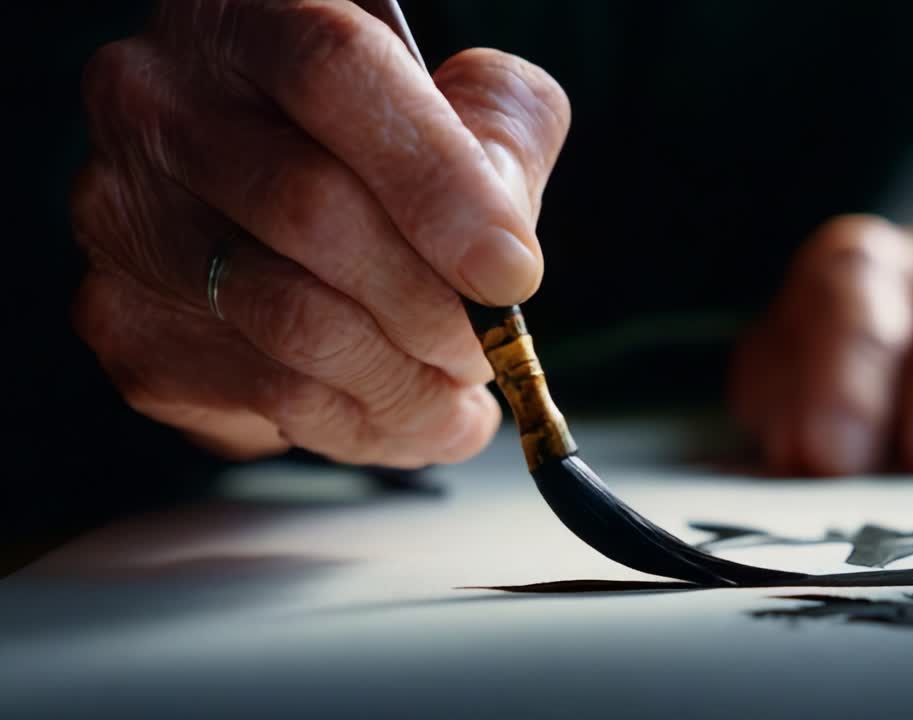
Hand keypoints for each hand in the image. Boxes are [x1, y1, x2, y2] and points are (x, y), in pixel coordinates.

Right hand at [71, 1, 569, 466]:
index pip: (336, 76)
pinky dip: (357, 425)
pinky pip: (265, 398)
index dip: (437, 183)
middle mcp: (160, 104)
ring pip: (292, 325)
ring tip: (458, 395)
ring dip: (406, 384)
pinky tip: (392, 409)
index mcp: (251, 16)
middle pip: (313, 212)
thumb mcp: (462, 100)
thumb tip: (499, 253)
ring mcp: (125, 216)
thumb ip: (503, 134)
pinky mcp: (126, 321)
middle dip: (433, 306)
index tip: (510, 274)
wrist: (270, 199)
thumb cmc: (382, 142)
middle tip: (488, 348)